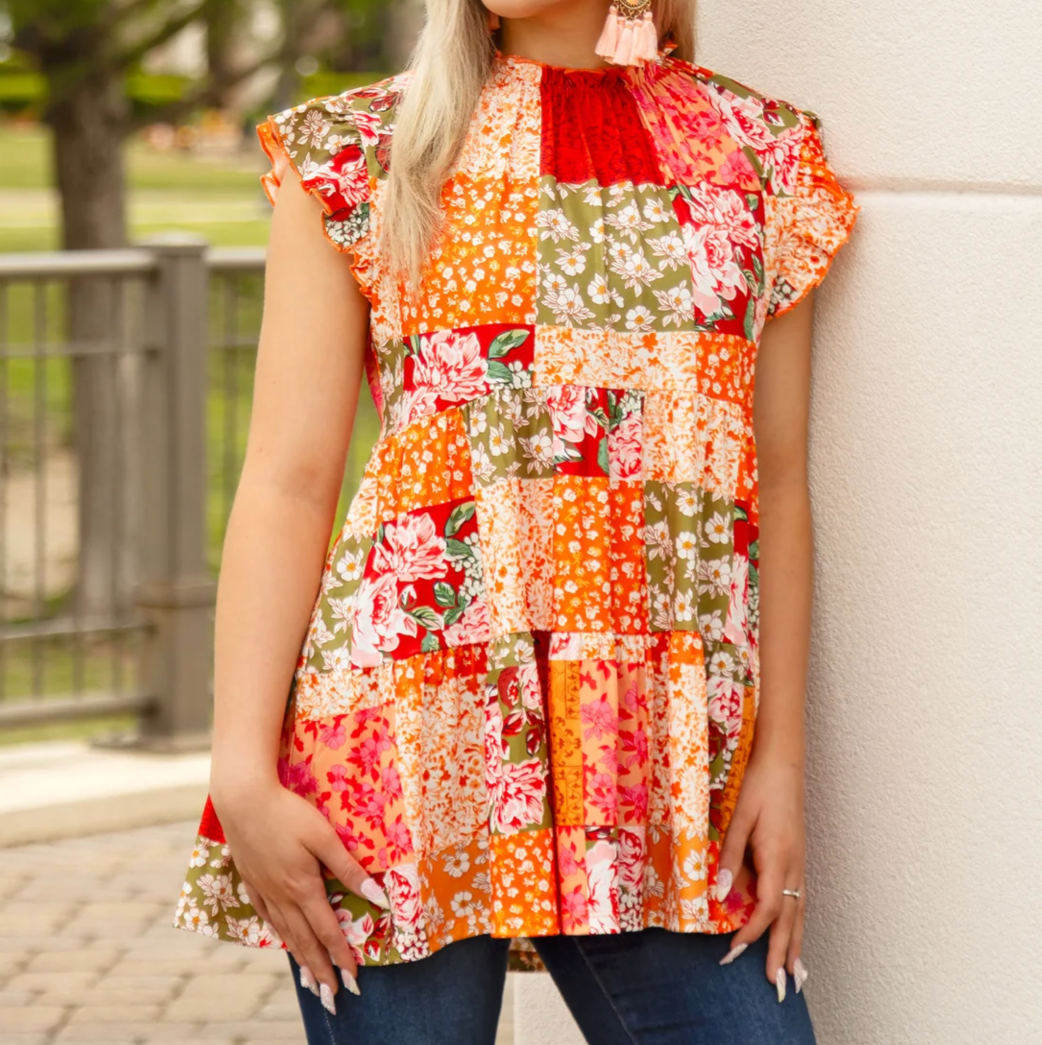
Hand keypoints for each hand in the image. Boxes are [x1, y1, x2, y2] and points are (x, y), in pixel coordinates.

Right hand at [212, 776, 388, 1011]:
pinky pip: (266, 915)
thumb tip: (377, 896)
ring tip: (310, 978)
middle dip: (321, 968)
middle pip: (304, 940)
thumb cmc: (288, 813)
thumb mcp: (324, 836)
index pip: (326, 930)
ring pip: (284, 932)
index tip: (352, 977)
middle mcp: (282, 895)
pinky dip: (277, 932)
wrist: (242, 800)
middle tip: (332, 995)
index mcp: (303, 887)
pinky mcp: (251, 879)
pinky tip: (281, 937)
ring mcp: (263, 889)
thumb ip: (348, 868)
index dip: (341, 955)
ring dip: (300, 957)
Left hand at [716, 751, 807, 998]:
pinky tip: (794, 932)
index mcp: (778, 856)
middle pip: (791, 918)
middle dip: (781, 951)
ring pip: (800, 910)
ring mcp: (799, 860)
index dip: (752, 931)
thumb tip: (720, 893)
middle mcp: (794, 864)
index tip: (735, 950)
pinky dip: (798, 921)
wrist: (782, 762)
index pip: (768, 907)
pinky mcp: (798, 855)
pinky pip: (800, 897)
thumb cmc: (758, 786)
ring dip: (795, 942)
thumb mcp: (739, 818)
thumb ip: (731, 856)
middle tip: (777, 985)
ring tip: (793, 973)